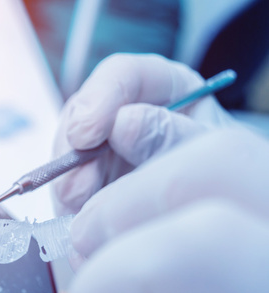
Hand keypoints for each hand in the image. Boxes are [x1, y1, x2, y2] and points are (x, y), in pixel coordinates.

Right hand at [52, 53, 236, 215]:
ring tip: (77, 204)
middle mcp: (127, 112)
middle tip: (76, 182)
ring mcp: (104, 148)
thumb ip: (171, 134)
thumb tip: (123, 121)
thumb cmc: (228, 173)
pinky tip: (78, 216)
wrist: (220, 214)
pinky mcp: (89, 181)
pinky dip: (68, 202)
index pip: (124, 74)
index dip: (99, 98)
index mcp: (165, 88)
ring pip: (66, 151)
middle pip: (83, 113)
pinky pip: (65, 186)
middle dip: (72, 147)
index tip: (86, 134)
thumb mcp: (209, 151)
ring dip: (66, 179)